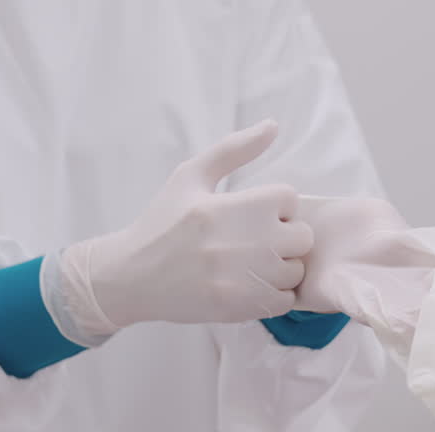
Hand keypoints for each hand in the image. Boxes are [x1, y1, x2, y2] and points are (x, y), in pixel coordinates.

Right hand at [59, 120, 313, 336]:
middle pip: (302, 236)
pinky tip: (245, 286)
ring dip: (278, 269)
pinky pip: (285, 300)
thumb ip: (233, 150)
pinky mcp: (245, 308)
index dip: (271, 206)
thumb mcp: (190, 176)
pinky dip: (271, 295)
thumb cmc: (162, 223)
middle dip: (282, 238)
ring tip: (246, 266)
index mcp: (242, 205)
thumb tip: (274, 125)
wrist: (132, 277)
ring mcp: (251, 278)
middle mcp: (253, 241)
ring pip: (296, 271)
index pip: (289, 198)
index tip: (246, 215)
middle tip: (250, 242)